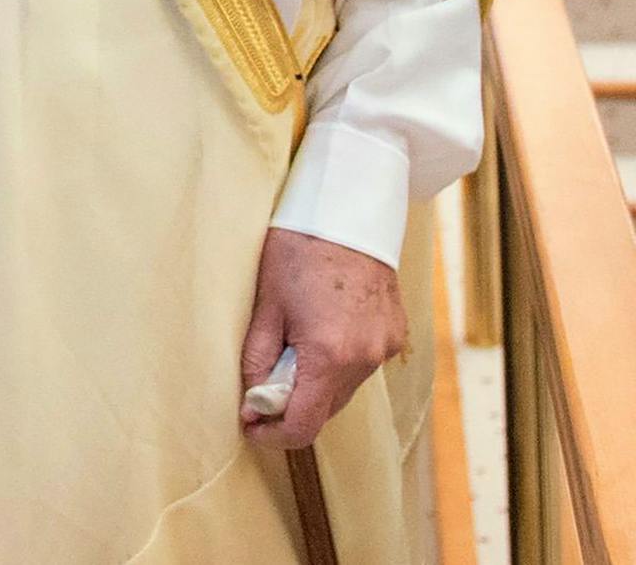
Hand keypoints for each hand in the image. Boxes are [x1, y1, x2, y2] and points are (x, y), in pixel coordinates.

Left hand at [239, 228, 406, 449]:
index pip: (304, 424)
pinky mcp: (394, 335)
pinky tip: (318, 334)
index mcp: (329, 355)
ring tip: (288, 348)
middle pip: (325, 411)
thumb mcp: (266, 304)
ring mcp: (385, 349)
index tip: (250, 426)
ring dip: (315, 385)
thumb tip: (251, 402)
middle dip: (291, 407)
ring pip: (344, 391)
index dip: (273, 434)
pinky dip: (337, 365)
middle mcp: (365, 359)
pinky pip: (362, 367)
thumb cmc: (299, 249)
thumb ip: (258, 359)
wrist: (347, 210)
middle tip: (259, 384)